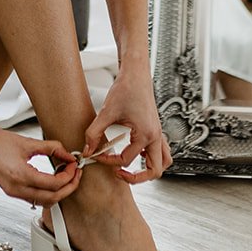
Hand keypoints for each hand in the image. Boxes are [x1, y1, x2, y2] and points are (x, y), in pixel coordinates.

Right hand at [0, 125, 81, 206]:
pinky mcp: (12, 192)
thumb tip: (67, 154)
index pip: (54, 184)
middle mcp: (17, 189)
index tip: (73, 165)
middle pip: (52, 198)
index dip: (68, 176)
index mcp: (21, 176)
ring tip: (66, 176)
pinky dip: (47, 192)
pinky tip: (52, 179)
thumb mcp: (28, 142)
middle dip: (68, 188)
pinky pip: (35, 198)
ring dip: (59, 192)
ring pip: (44, 202)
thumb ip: (51, 148)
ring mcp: (14, 193)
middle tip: (76, 174)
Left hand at [81, 64, 172, 183]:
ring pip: (163, 162)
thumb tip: (88, 150)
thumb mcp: (106, 112)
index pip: (126, 160)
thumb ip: (94, 133)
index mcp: (146, 134)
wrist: (136, 73)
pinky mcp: (156, 129)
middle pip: (155, 170)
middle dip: (137, 177)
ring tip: (130, 168)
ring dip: (149, 169)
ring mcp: (158, 133)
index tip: (98, 155)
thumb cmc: (126, 88)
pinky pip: (160, 151)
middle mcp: (156, 136)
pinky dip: (150, 157)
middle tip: (119, 173)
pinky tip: (134, 152)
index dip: (109, 161)